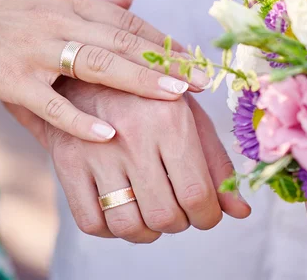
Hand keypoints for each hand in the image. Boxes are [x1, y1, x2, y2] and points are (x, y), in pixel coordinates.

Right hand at [0, 0, 208, 141]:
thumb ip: (90, 0)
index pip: (126, 20)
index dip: (162, 39)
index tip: (192, 58)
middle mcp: (55, 18)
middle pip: (121, 39)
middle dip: (165, 59)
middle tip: (200, 79)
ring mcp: (32, 48)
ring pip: (95, 63)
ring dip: (137, 79)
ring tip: (173, 96)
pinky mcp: (9, 80)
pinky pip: (49, 103)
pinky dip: (78, 119)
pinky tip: (108, 133)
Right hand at [7, 82, 250, 242]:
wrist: (87, 75)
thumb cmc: (148, 99)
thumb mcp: (189, 117)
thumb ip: (217, 164)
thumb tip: (240, 211)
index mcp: (170, 119)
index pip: (197, 195)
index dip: (208, 217)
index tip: (206, 214)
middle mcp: (132, 135)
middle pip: (164, 216)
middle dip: (179, 224)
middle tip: (178, 210)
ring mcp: (95, 151)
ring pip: (127, 225)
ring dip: (146, 232)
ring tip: (150, 213)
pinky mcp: (66, 163)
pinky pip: (91, 223)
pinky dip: (110, 229)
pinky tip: (120, 211)